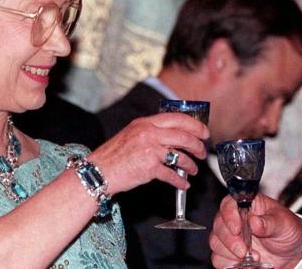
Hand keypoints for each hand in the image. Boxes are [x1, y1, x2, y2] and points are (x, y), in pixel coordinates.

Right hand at [87, 113, 208, 193]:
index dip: (195, 125)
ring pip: (181, 155)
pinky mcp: (149, 167)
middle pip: (184, 136)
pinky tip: (184, 184)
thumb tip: (175, 137)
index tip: (203, 132)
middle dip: (197, 145)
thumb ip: (151, 132)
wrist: (98, 171)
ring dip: (191, 164)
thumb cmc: (114, 156)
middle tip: (202, 152)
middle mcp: (149, 133)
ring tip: (193, 170)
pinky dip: (180, 180)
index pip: (177, 118)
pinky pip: (172, 174)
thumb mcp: (132, 134)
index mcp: (145, 123)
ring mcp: (150, 150)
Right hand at [210, 194, 301, 268]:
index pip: (229, 204)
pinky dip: (229, 263)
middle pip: (219, 224)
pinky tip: (244, 263)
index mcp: (249, 206)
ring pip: (216, 242)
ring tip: (250, 257)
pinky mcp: (230, 254)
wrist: (294, 253)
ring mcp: (232, 237)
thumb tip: (255, 221)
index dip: (229, 215)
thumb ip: (270, 223)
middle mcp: (236, 220)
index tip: (237, 228)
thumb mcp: (285, 224)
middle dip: (230, 240)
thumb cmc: (289, 231)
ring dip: (230, 253)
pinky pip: (218, 258)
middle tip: (245, 250)